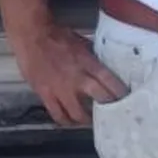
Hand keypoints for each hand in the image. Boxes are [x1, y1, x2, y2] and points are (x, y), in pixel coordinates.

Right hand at [13, 20, 128, 126]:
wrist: (31, 36)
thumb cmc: (56, 36)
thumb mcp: (81, 42)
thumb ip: (92, 58)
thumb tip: (104, 67)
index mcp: (87, 63)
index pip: (110, 82)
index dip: (120, 93)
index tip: (126, 99)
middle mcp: (76, 78)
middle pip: (100, 100)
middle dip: (109, 108)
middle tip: (113, 113)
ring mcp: (60, 89)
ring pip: (77, 114)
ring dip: (87, 120)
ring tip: (91, 121)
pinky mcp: (45, 95)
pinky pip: (57, 114)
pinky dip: (65, 120)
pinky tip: (69, 121)